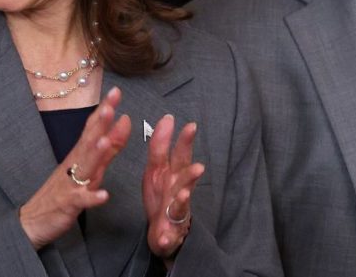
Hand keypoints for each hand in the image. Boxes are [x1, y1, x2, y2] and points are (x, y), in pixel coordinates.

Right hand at [19, 88, 130, 248]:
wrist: (33, 220)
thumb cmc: (61, 193)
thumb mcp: (87, 169)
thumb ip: (107, 150)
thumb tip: (122, 124)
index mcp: (78, 156)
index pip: (92, 128)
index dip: (104, 110)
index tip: (116, 92)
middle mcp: (73, 165)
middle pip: (88, 141)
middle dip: (100, 123)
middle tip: (112, 104)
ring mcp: (70, 184)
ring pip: (84, 167)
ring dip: (95, 154)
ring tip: (106, 141)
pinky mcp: (68, 204)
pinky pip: (81, 200)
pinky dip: (92, 197)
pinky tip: (103, 195)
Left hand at [142, 115, 204, 263]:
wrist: (164, 231)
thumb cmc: (161, 196)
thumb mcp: (156, 169)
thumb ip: (160, 147)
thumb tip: (166, 119)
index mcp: (171, 174)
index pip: (179, 155)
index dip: (184, 142)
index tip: (191, 126)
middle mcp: (177, 190)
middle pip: (184, 181)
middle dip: (191, 175)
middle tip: (199, 168)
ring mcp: (175, 212)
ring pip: (181, 205)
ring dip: (183, 200)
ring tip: (185, 196)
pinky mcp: (169, 232)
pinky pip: (168, 234)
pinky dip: (166, 236)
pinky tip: (164, 236)